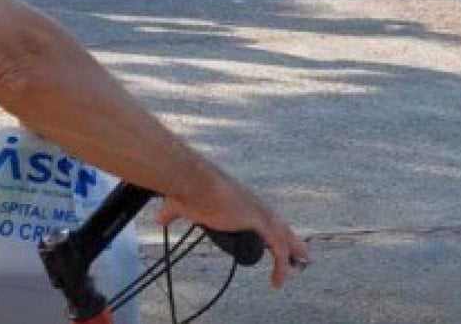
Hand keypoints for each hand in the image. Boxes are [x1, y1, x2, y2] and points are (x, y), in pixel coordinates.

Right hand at [155, 165, 308, 288]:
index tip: (277, 241)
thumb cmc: (189, 190)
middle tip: (301, 255)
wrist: (194, 181)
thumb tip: (160, 218)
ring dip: (292, 252)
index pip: (263, 217)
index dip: (271, 229)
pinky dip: (280, 265)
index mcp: (241, 201)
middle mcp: (254, 205)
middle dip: (291, 240)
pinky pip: (277, 247)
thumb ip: (172, 212)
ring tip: (294, 269)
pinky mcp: (258, 222)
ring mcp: (258, 213)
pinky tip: (278, 280)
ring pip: (283, 236)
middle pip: (279, 225)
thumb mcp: (182, 204)